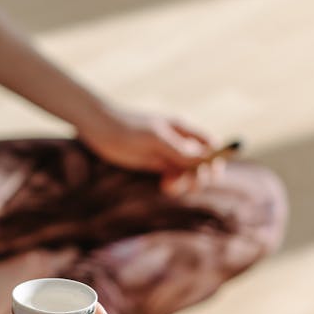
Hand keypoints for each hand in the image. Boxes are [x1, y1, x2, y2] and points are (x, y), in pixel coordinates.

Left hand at [77, 104, 225, 191]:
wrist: (98, 126)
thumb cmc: (127, 127)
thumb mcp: (155, 139)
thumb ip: (179, 150)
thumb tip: (204, 161)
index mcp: (183, 130)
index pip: (210, 144)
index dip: (215, 159)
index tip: (209, 173)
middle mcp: (178, 142)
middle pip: (202, 162)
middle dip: (200, 175)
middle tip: (189, 184)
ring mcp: (166, 153)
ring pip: (187, 173)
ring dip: (185, 183)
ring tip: (170, 186)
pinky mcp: (154, 164)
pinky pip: (172, 177)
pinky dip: (173, 184)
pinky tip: (164, 186)